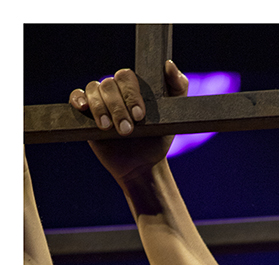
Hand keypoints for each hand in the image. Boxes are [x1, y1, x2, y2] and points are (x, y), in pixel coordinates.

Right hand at [69, 60, 188, 183]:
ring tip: (109, 129)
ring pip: (93, 90)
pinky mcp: (86, 113)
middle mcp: (115, 90)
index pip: (126, 77)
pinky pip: (77, 96)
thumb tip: (169, 64)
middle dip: (118, 108)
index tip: (140, 116)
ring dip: (100, 109)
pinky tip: (83, 108)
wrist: (143, 165)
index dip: (131, 94)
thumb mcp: (176, 115)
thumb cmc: (158, 138)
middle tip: (127, 130)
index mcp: (132, 86)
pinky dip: (78, 99)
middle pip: (109, 85)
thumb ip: (178, 87)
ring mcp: (100, 101)